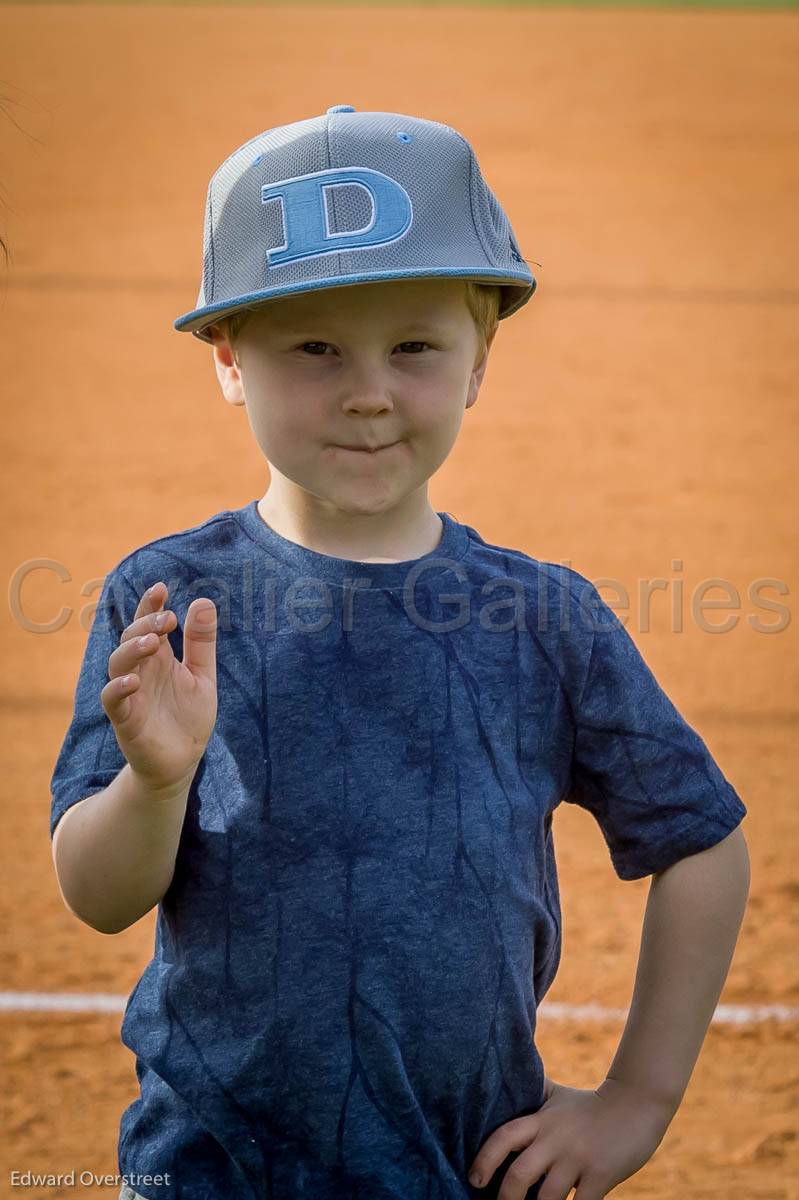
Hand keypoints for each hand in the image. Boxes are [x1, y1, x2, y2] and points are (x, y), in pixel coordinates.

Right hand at [101, 580, 217, 793]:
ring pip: (118, 664)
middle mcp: (141, 671)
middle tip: (167, 618)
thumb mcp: (202, 676)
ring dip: (132, 649)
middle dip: (146, 623)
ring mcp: (130, 694)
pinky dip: (118, 689)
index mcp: (159, 657)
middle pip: (132, 637)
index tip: (162, 589)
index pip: (148, 623)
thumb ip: (201, 643)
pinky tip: (133, 681)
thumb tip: (203, 601)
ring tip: (153, 641)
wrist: (182, 762)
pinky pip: (112, 700)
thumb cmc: (188, 717)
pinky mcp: (125, 720)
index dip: (150, 605)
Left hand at [467, 1075, 674, 1199]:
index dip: (484, 1159)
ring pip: (547, 1198)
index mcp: (541, 1121)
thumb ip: (533, 1095)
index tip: (474, 1180)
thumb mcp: (557, 1096)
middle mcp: (556, 1139)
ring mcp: (579, 1158)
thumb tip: (504, 1083)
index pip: (504, 1137)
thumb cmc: (590, 1105)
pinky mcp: (602, 1174)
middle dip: (506, 1199)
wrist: (636, 1103)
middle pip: (519, 1174)